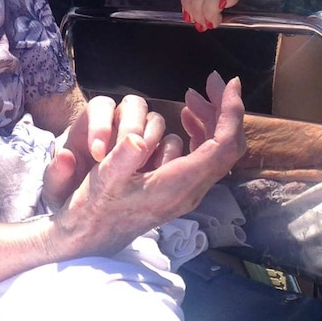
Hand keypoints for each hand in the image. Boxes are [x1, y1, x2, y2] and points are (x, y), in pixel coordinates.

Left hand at [42, 93, 182, 209]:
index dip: (101, 126)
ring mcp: (142, 136)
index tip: (98, 155)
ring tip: (141, 170)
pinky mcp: (159, 153)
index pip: (100, 107)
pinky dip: (168, 156)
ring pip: (156, 121)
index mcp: (91, 123)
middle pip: (134, 106)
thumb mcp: (57, 188)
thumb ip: (56, 173)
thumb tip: (65, 158)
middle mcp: (119, 122)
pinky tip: (157, 178)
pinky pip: (172, 143)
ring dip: (152, 142)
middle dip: (132, 128)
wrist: (86, 211)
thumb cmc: (70, 191)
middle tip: (128, 158)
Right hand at [48, 76, 244, 258]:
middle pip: (228, 145)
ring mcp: (190, 191)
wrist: (91, 237)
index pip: (223, 145)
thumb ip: (122, 158)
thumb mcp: (103, 179)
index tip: (228, 83)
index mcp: (179, 184)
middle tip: (208, 83)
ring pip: (218, 150)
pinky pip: (204, 157)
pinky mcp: (182, 189)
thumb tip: (136, 138)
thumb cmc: (95, 207)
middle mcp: (192, 189)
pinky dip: (200, 133)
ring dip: (211, 119)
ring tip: (191, 98)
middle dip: (223, 109)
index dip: (230, 111)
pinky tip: (183, 120)